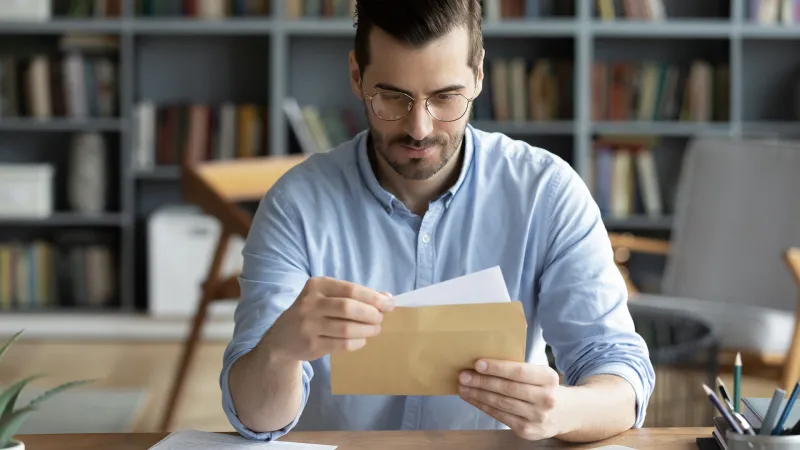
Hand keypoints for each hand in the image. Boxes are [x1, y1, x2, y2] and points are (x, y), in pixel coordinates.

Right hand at [262, 276, 393, 361]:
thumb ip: (355, 296)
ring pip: (346, 328)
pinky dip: (357, 342)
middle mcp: (310, 303)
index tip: (389, 304)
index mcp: (317, 285)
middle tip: (380, 319)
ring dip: (367, 330)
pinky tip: (361, 340)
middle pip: (348, 308)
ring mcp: (309, 325)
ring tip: (375, 330)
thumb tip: (387, 297)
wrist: (282, 338)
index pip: (350, 289)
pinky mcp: (311, 345)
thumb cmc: (313, 313)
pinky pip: (341, 344)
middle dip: (371, 314)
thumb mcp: (328, 297)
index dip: (373, 297)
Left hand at [458, 359, 562, 440]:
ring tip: (463, 387)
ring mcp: (537, 417)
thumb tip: (483, 365)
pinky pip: (500, 416)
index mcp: (548, 378)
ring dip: (478, 395)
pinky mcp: (528, 431)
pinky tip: (473, 399)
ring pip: (501, 403)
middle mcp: (545, 398)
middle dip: (482, 382)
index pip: (519, 372)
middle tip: (463, 376)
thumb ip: (519, 370)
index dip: (497, 368)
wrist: (567, 414)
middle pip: (507, 389)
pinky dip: (484, 406)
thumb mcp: (541, 375)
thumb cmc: (545, 388)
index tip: (478, 364)